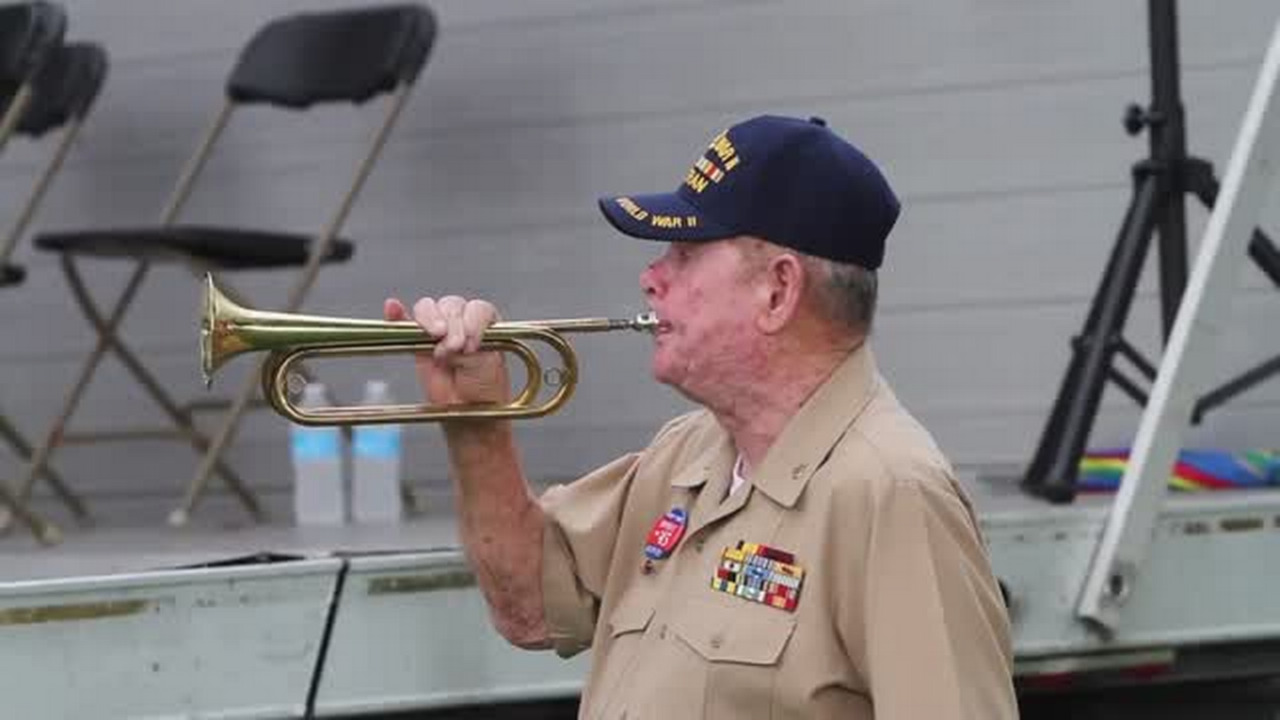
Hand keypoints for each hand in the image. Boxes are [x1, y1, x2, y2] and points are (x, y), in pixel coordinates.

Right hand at [384, 295, 508, 407]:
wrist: (470, 407)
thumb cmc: (486, 385)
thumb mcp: (486, 362)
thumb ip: (468, 346)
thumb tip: (447, 340)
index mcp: (484, 320)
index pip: (475, 308)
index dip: (472, 323)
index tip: (472, 345)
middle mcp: (461, 319)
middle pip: (450, 305)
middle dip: (453, 325)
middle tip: (455, 347)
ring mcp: (438, 329)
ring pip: (428, 310)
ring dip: (430, 320)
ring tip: (436, 340)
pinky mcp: (417, 340)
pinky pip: (405, 322)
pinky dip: (397, 315)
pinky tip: (392, 308)